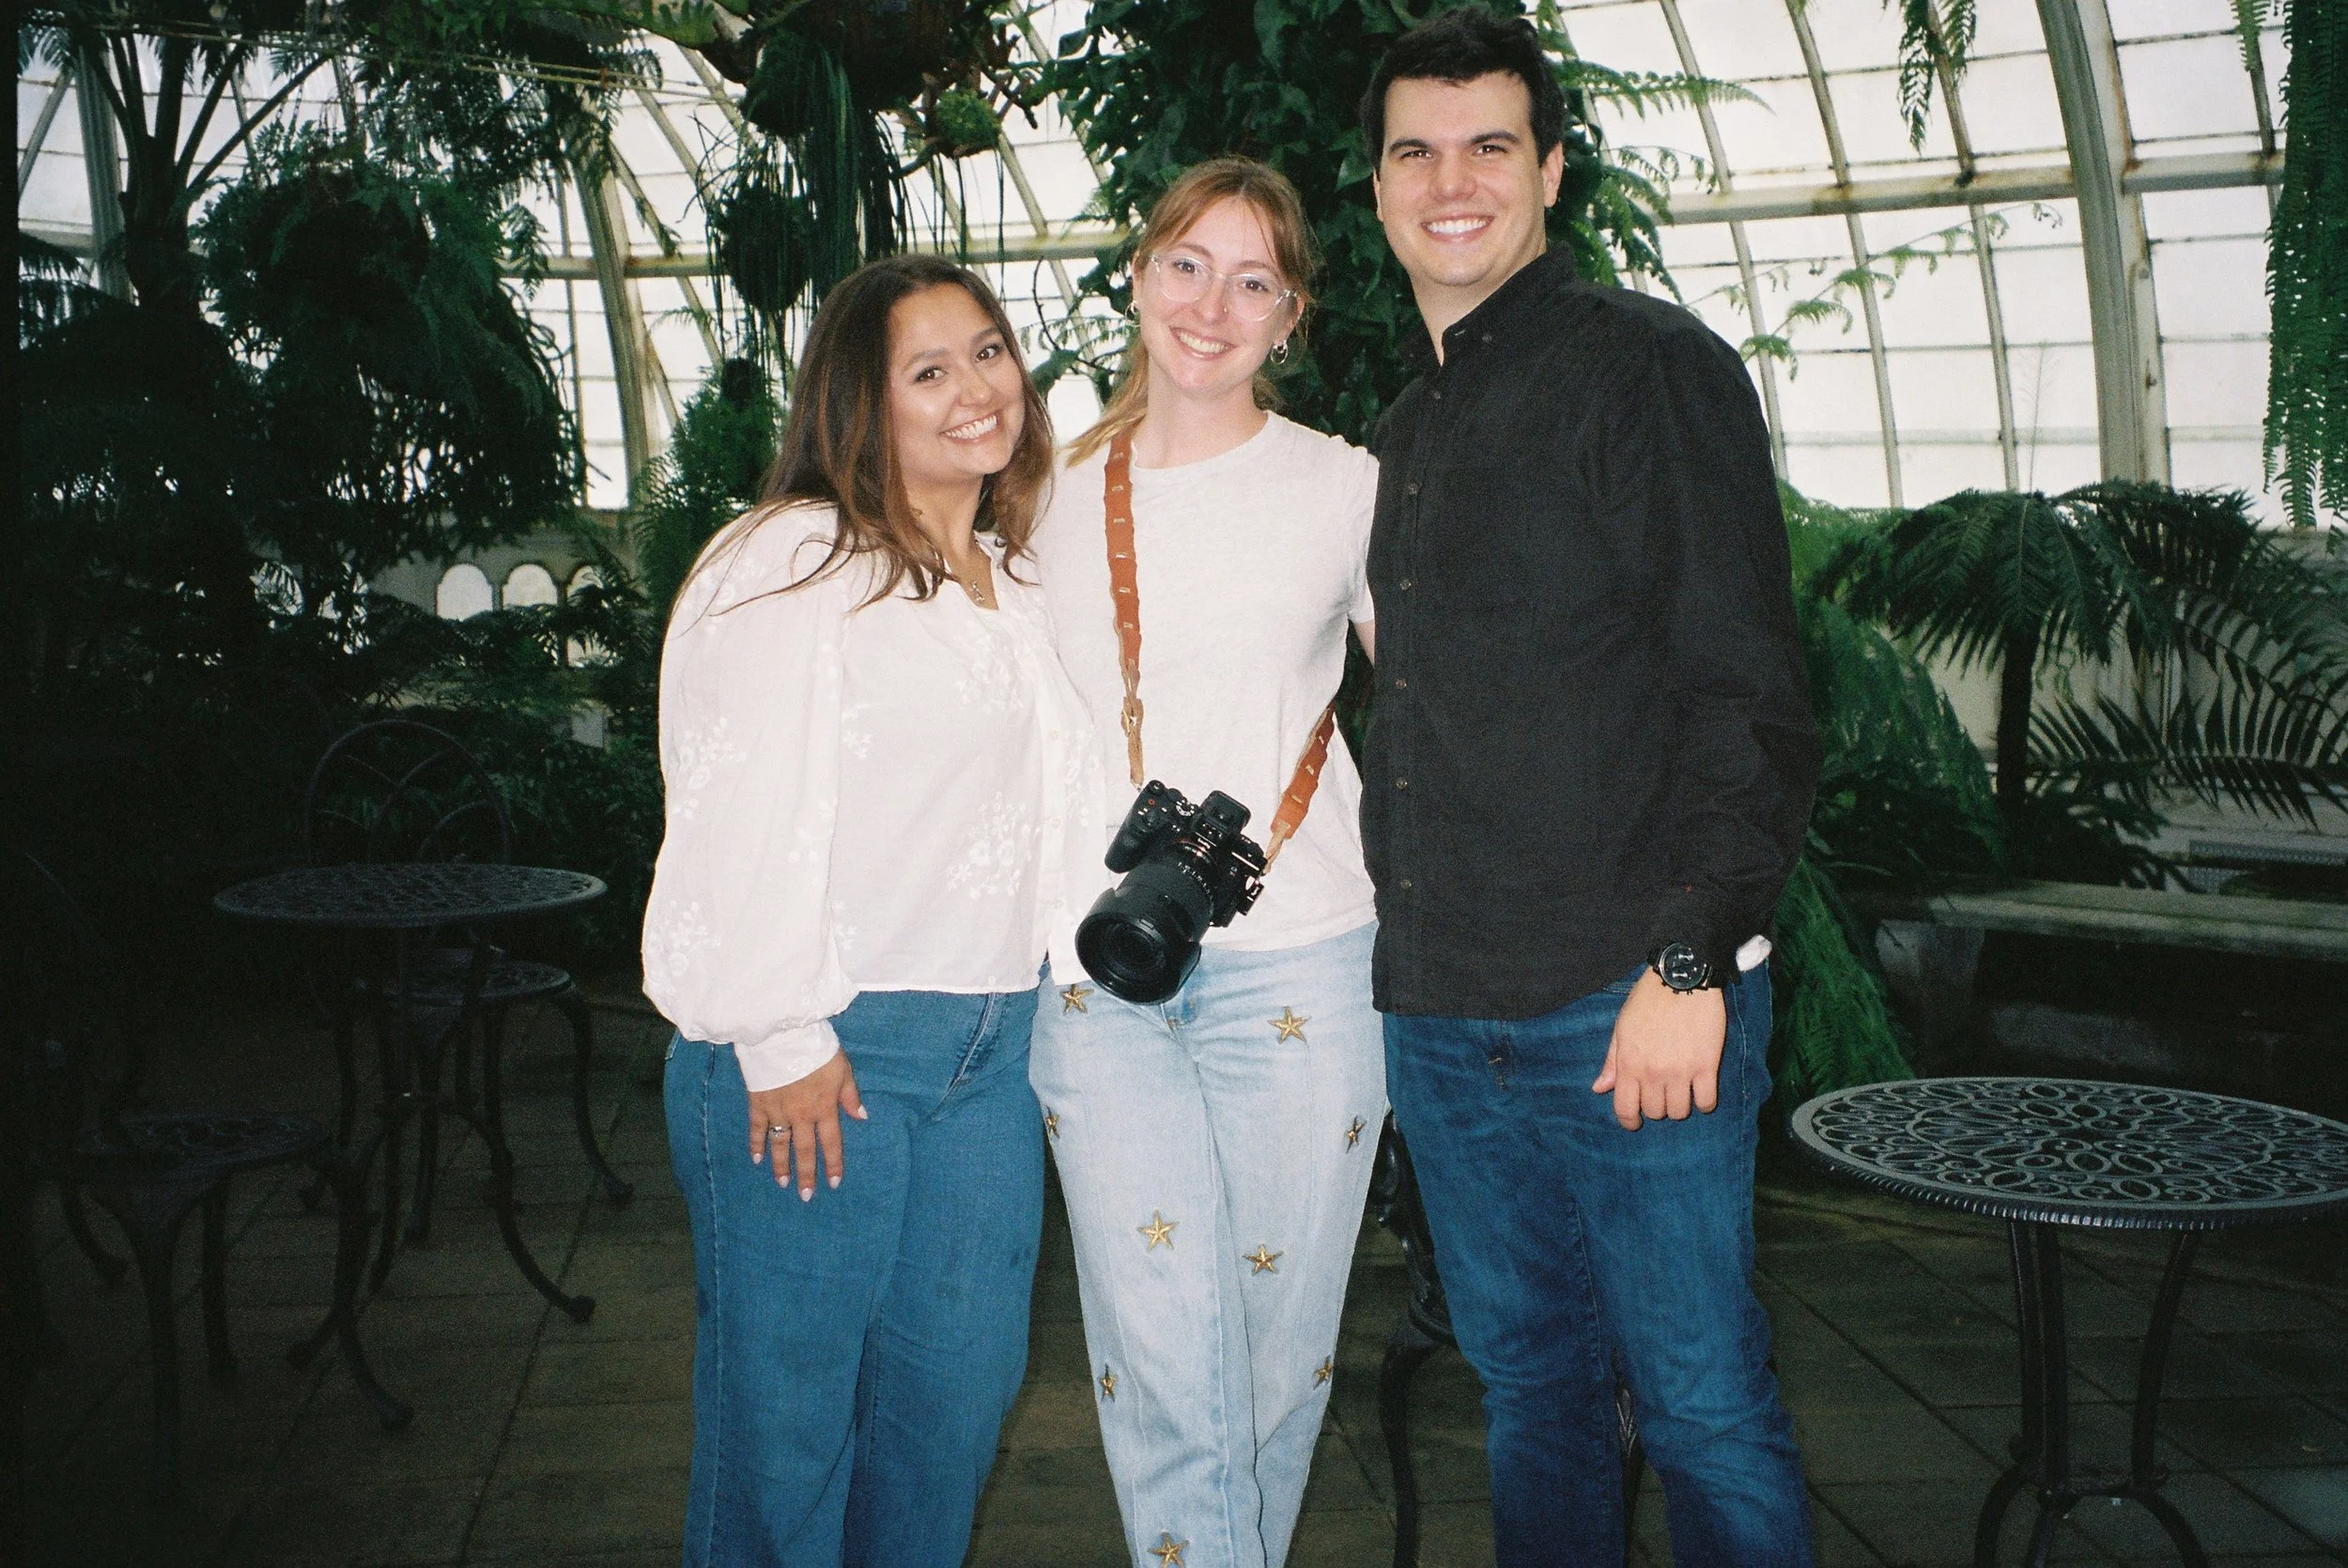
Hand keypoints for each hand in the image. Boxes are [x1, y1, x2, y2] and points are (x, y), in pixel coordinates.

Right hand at [747, 1052, 866, 1199]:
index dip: (832, 1163)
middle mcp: (801, 1115)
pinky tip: (756, 1159)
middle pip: (804, 1150)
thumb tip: (861, 1117)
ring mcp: (778, 1110)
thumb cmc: (817, 1050)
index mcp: (824, 1107)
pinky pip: (757, 1128)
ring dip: (781, 1165)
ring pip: (780, 1144)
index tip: (833, 1183)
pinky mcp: (759, 1102)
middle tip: (805, 1196)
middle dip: (805, 1174)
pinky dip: (756, 1144)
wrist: (784, 1036)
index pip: (830, 1142)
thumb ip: (850, 1095)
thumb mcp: (842, 1069)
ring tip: (782, 1183)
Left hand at [1591, 969, 1725, 1130]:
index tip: (1635, 1122)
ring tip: (1680, 1092)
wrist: (1682, 978)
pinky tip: (1701, 1093)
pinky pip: (1706, 1101)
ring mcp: (1681, 1071)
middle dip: (1656, 1108)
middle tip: (1660, 1094)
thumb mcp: (1622, 1028)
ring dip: (1679, 1106)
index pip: (1625, 1109)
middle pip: (1655, 1112)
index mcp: (1629, 1063)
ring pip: (1679, 1111)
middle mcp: (1653, 1072)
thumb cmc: (1647, 1001)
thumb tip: (1599, 1089)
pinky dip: (1704, 1104)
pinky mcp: (1707, 1066)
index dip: (1629, 1121)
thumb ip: (1612, 1061)